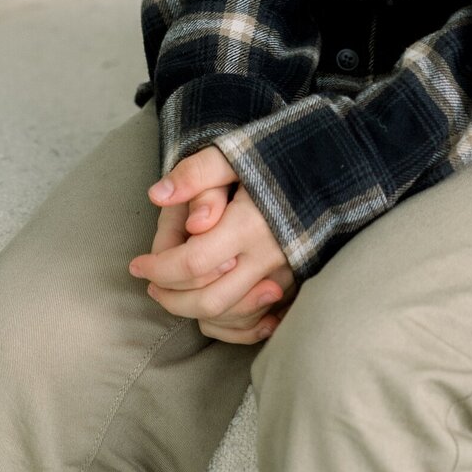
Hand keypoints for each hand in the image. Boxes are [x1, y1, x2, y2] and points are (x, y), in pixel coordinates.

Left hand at [128, 143, 298, 344]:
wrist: (334, 160)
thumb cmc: (280, 151)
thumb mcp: (237, 150)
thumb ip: (197, 172)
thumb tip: (157, 196)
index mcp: (250, 224)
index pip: (192, 263)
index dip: (158, 268)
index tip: (136, 264)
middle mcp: (269, 255)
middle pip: (209, 300)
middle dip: (171, 298)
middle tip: (151, 283)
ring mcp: (285, 272)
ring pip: (231, 314)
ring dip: (195, 311)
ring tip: (173, 291)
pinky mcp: (295, 279)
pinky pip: (257, 319)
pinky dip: (229, 321)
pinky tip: (209, 306)